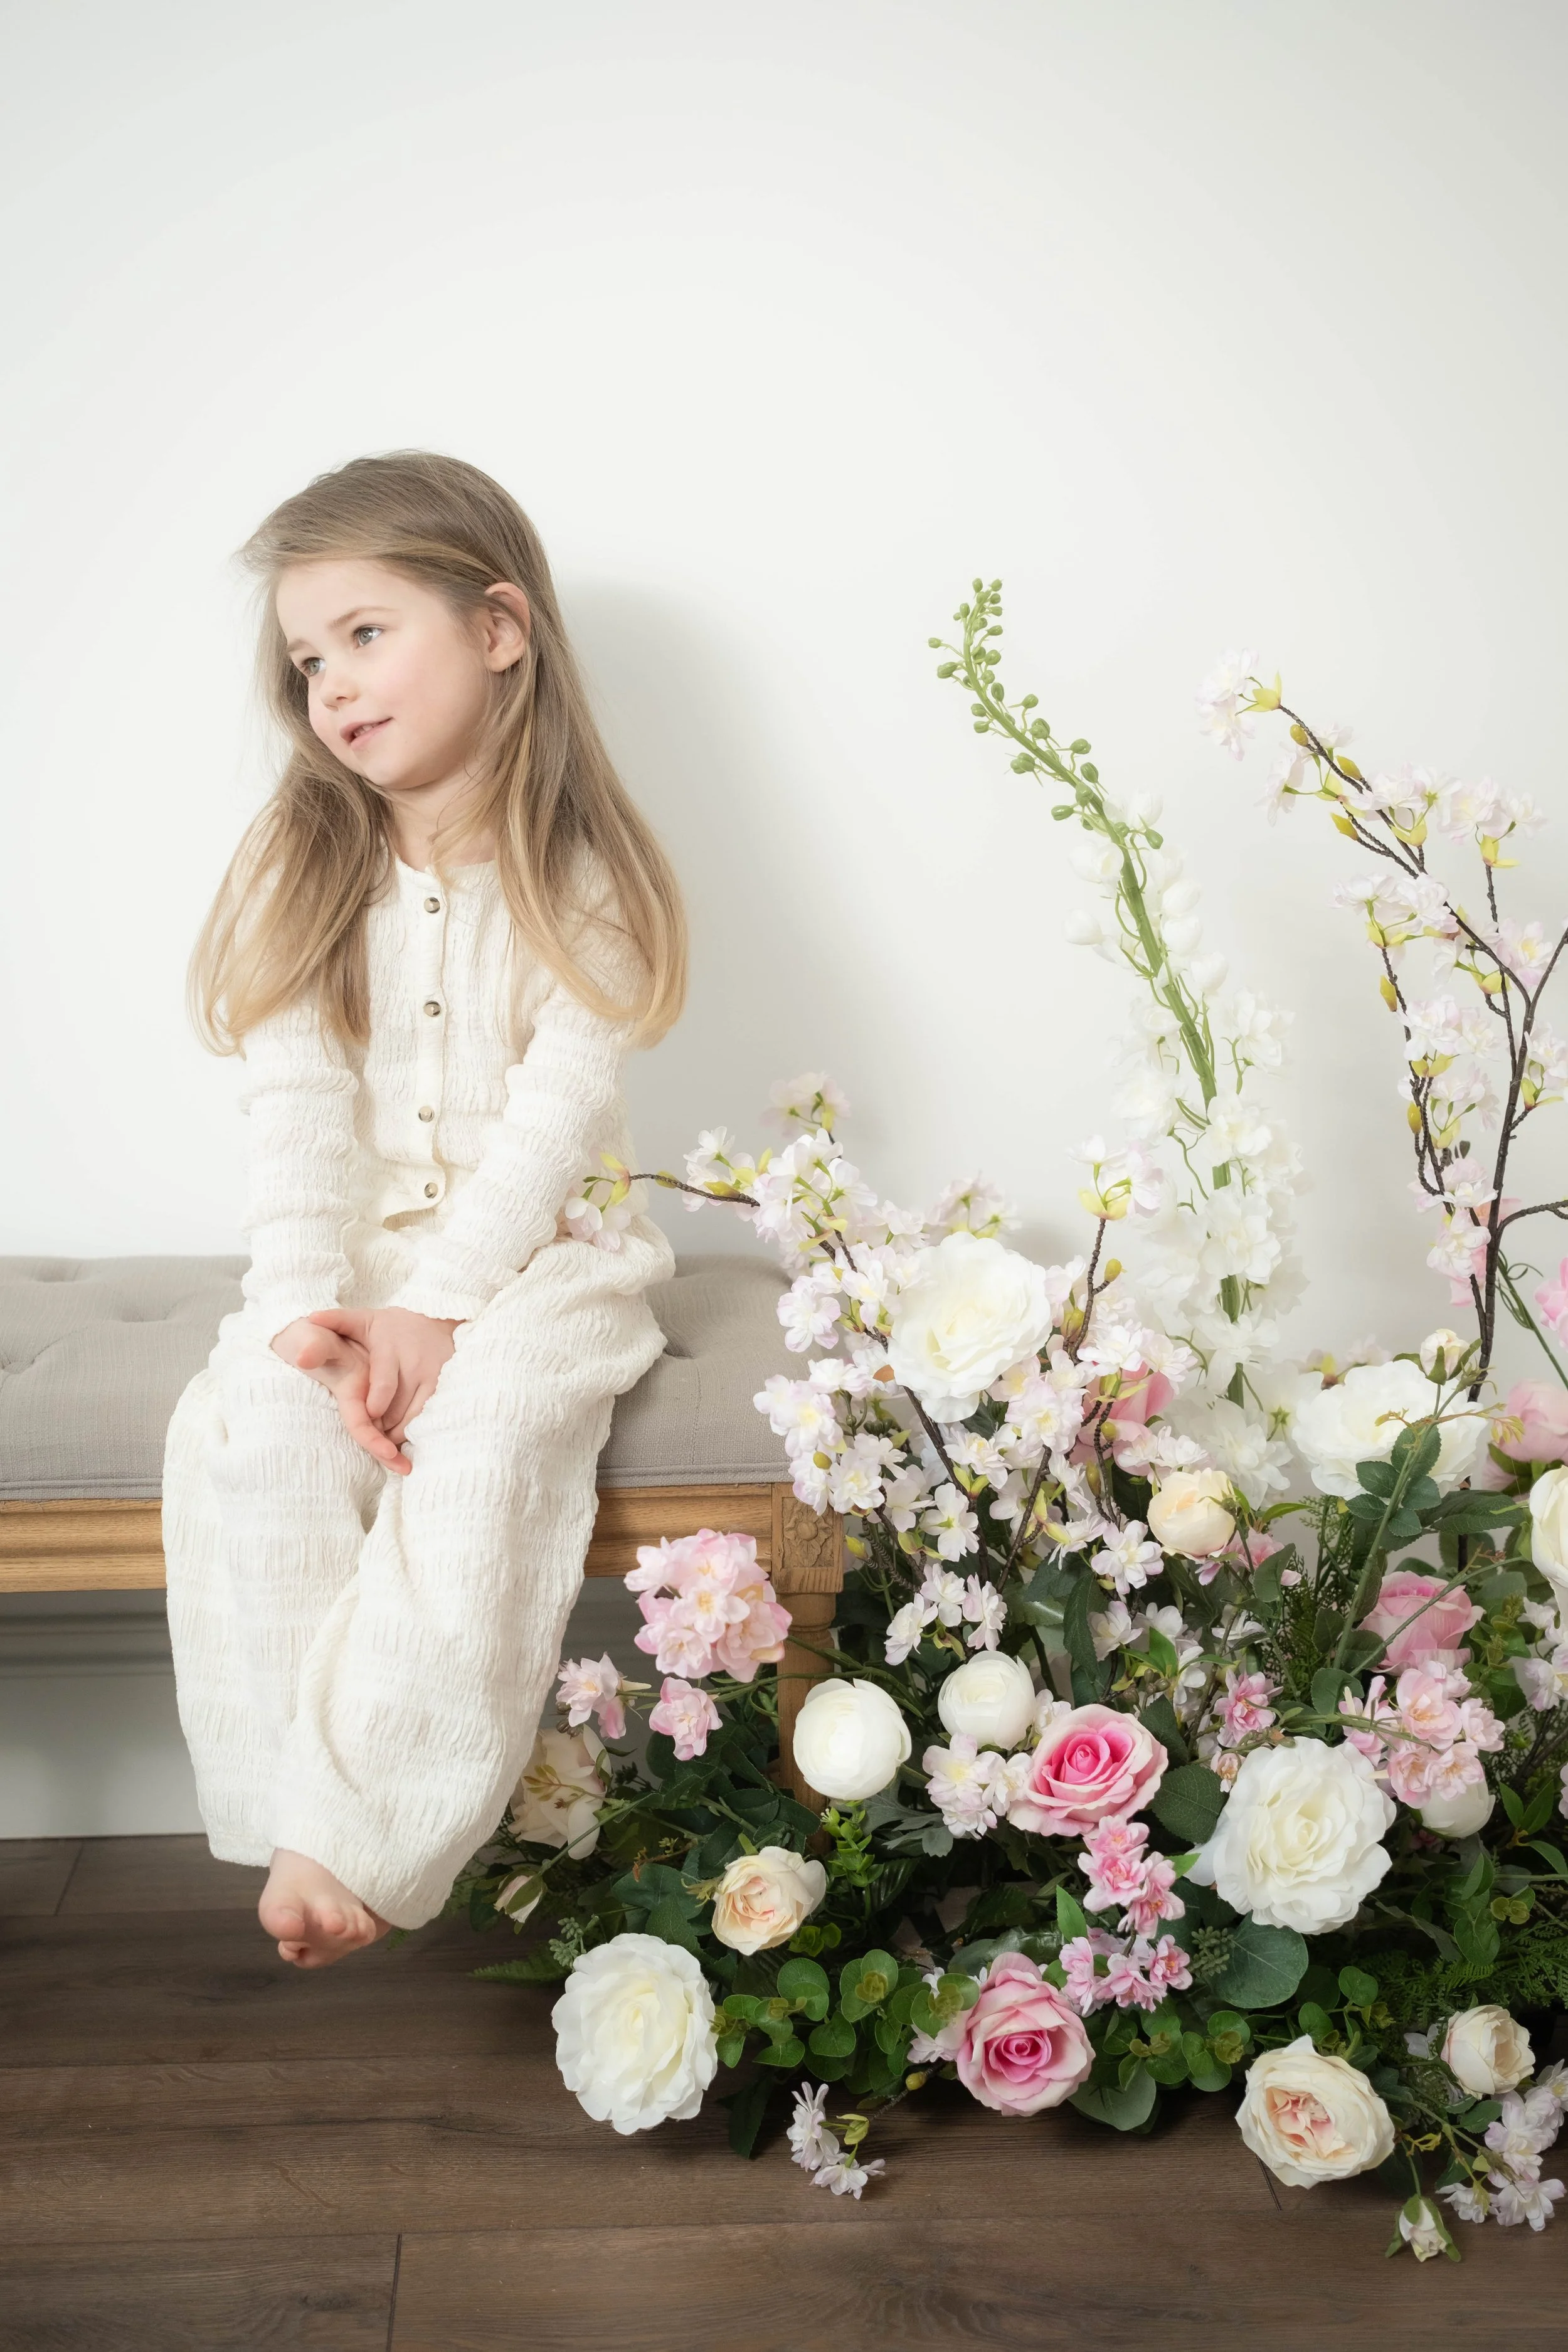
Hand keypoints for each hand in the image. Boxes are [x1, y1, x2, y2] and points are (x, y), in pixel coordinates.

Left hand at [304, 1304, 463, 1469]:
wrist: (434, 1320)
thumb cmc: (391, 1326)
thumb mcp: (364, 1319)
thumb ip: (337, 1320)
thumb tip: (311, 1318)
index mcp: (389, 1350)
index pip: (384, 1383)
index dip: (376, 1403)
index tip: (369, 1414)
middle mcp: (414, 1364)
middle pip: (398, 1408)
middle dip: (382, 1425)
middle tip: (371, 1432)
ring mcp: (432, 1376)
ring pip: (415, 1416)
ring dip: (398, 1431)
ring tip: (384, 1435)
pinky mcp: (445, 1385)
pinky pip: (429, 1415)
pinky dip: (415, 1427)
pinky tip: (403, 1429)